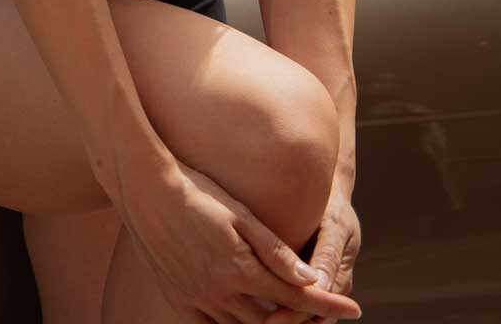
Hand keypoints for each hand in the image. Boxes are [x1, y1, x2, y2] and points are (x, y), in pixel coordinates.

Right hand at [115, 154, 361, 322]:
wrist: (146, 190)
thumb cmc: (197, 191)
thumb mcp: (240, 215)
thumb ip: (275, 251)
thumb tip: (310, 277)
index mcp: (240, 269)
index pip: (295, 297)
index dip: (326, 305)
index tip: (354, 309)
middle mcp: (220, 292)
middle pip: (271, 321)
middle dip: (300, 320)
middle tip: (321, 314)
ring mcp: (197, 300)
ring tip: (288, 318)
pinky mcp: (179, 301)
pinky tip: (243, 321)